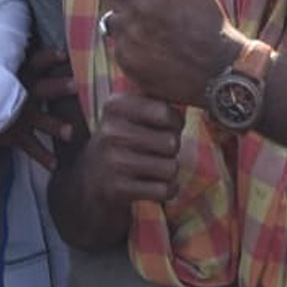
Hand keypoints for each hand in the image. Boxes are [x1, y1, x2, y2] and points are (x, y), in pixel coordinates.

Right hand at [0, 48, 76, 169]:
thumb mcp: (4, 68)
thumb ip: (22, 61)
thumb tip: (37, 40)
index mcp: (22, 74)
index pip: (36, 61)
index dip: (49, 57)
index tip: (64, 54)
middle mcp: (23, 93)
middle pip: (43, 88)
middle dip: (59, 87)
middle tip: (76, 86)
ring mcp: (20, 115)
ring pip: (40, 120)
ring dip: (55, 126)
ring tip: (69, 133)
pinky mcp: (15, 134)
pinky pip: (31, 147)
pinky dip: (43, 157)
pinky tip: (55, 165)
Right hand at [82, 92, 183, 206]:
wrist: (93, 175)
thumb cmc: (125, 137)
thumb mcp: (131, 111)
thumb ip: (158, 99)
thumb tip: (194, 95)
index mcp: (114, 106)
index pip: (165, 112)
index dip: (175, 122)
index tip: (166, 126)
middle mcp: (110, 132)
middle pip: (172, 142)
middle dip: (171, 148)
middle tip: (157, 149)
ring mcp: (112, 162)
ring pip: (170, 168)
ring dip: (169, 170)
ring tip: (154, 165)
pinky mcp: (117, 189)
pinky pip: (164, 190)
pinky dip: (166, 189)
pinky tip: (153, 183)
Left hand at [105, 0, 239, 105]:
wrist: (220, 69)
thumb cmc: (209, 21)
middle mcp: (136, 5)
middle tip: (149, 7)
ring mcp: (128, 33)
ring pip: (113, 19)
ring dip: (127, 23)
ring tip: (154, 32)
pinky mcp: (125, 58)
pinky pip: (118, 45)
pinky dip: (131, 47)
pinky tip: (153, 50)